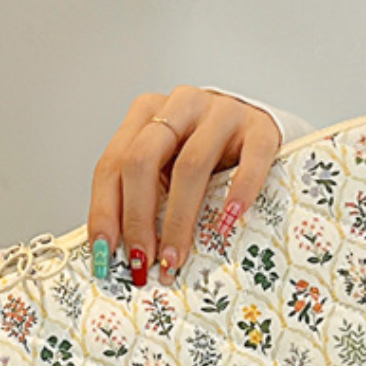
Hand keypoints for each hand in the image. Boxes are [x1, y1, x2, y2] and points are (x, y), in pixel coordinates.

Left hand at [87, 86, 282, 286]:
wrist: (258, 132)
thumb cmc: (208, 154)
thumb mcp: (166, 169)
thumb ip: (144, 199)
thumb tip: (121, 254)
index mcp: (146, 114)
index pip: (112, 164)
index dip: (105, 211)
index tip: (106, 252)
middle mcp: (180, 106)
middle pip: (143, 160)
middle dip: (137, 218)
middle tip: (141, 258)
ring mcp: (221, 112)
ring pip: (190, 165)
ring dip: (179, 219)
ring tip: (176, 255)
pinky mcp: (260, 127)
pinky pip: (249, 161)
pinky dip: (237, 194)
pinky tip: (227, 221)